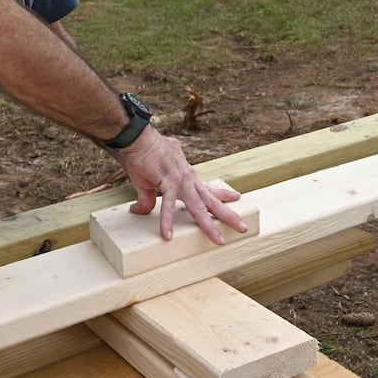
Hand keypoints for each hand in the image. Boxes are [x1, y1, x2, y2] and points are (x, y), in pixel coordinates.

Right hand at [116, 127, 247, 243]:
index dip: (222, 194)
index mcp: (186, 176)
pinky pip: (167, 205)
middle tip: (242, 227)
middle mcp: (188, 179)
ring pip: (198, 206)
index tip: (236, 197)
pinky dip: (167, 221)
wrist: (136, 138)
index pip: (208, 189)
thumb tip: (139, 210)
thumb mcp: (148, 180)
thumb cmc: (144, 153)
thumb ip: (148, 198)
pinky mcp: (166, 182)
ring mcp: (180, 180)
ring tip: (218, 239)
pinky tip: (167, 234)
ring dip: (208, 224)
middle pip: (211, 201)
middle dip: (227, 215)